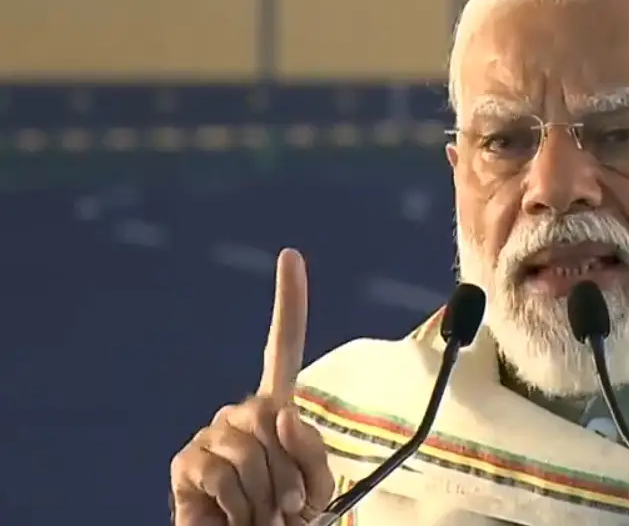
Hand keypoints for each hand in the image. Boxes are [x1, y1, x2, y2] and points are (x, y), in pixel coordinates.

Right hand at [170, 248, 334, 525]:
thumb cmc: (288, 516)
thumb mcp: (317, 485)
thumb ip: (309, 446)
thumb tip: (280, 412)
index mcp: (275, 409)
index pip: (281, 348)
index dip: (288, 303)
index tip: (290, 255)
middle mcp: (239, 413)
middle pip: (272, 417)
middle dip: (290, 470)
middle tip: (287, 505)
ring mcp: (210, 434)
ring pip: (249, 450)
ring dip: (267, 494)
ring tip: (264, 514)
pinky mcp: (186, 462)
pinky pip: (223, 475)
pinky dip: (240, 506)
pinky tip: (235, 517)